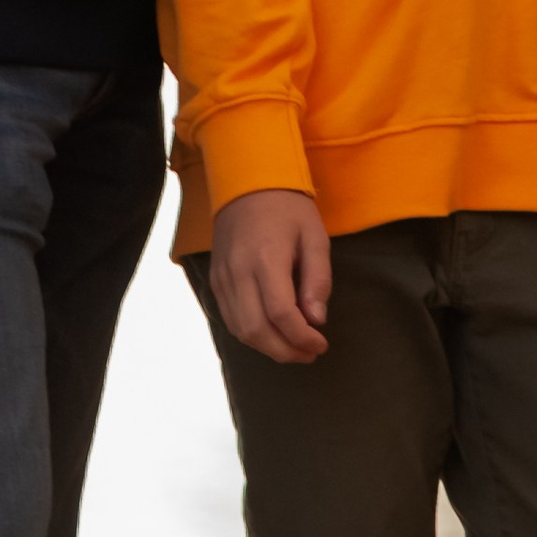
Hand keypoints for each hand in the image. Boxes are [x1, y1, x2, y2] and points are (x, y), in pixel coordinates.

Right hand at [211, 189, 331, 361]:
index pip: (281, 314)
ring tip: (294, 348)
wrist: (246, 182)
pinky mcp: (216, 280)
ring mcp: (223, 277)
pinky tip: (272, 334)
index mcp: (266, 259)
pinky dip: (251, 334)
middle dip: (286, 351)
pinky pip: (230, 319)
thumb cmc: (288, 208)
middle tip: (309, 353)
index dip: (302, 337)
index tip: (321, 344)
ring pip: (241, 330)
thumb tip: (317, 320)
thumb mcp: (314, 237)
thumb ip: (317, 280)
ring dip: (268, 348)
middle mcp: (239, 272)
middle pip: (257, 330)